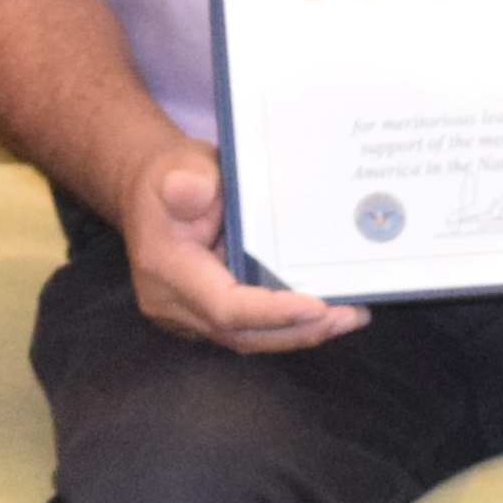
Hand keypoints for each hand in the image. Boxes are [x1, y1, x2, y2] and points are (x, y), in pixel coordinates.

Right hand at [122, 142, 357, 353]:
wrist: (153, 190)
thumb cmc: (173, 173)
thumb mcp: (180, 163)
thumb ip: (188, 179)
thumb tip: (191, 191)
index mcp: (166, 269)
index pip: (223, 306)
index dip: (271, 312)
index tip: (317, 306)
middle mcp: (173, 303)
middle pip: (240, 334)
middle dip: (297, 331)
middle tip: (349, 317)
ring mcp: (187, 315)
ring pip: (246, 338)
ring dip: (298, 332)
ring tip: (349, 317)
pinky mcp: (204, 316)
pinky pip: (247, 329)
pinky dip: (285, 325)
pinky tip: (324, 314)